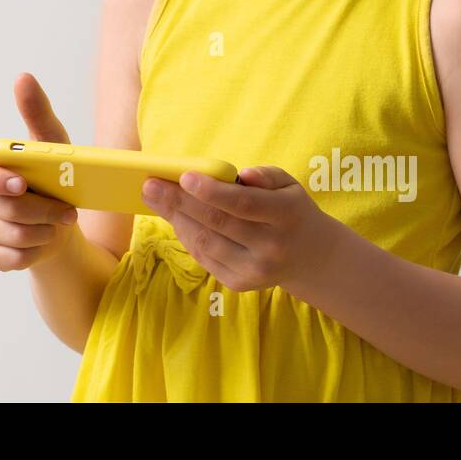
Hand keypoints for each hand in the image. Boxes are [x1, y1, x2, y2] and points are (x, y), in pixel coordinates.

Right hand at [0, 73, 79, 271]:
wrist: (59, 224)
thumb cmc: (53, 179)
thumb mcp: (52, 145)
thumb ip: (37, 112)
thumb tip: (23, 77)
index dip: (0, 181)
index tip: (23, 185)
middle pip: (5, 209)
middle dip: (42, 211)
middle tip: (67, 213)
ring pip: (11, 236)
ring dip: (43, 233)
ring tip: (55, 225)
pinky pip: (9, 260)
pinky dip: (32, 254)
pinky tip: (41, 243)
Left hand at [139, 165, 336, 292]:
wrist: (310, 257)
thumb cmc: (290, 210)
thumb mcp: (288, 185)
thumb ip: (265, 176)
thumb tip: (242, 175)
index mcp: (286, 215)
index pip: (244, 204)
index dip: (212, 191)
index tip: (184, 177)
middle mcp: (271, 247)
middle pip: (217, 223)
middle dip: (179, 202)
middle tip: (150, 185)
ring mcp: (255, 270)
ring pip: (206, 242)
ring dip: (176, 218)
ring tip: (157, 198)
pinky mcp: (240, 284)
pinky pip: (204, 258)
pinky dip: (186, 236)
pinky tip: (176, 218)